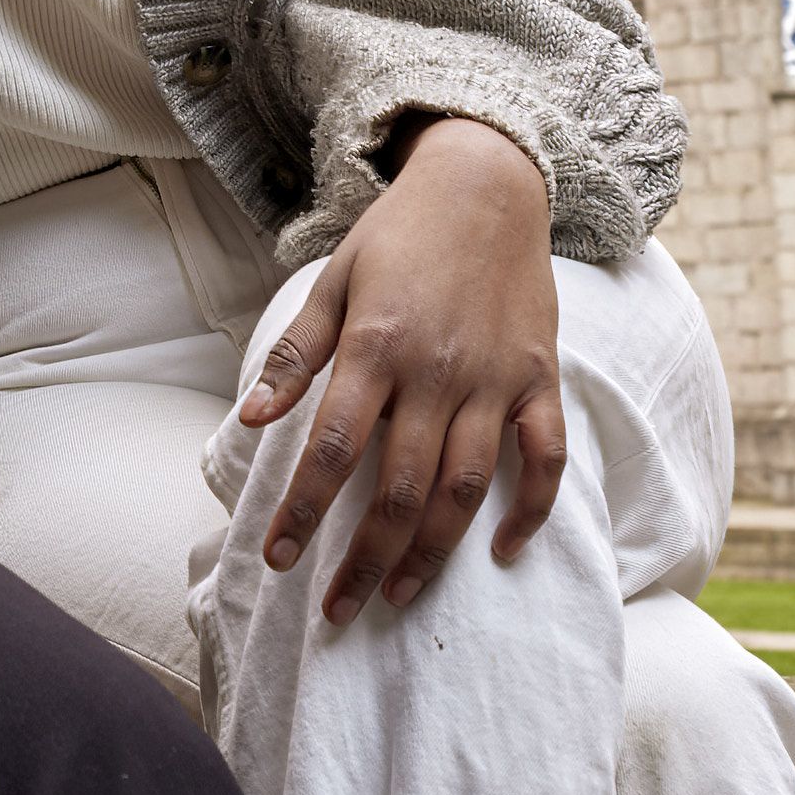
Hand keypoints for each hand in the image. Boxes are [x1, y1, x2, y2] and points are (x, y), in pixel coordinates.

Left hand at [236, 115, 562, 618]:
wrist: (487, 184)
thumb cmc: (398, 235)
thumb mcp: (332, 281)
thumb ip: (294, 356)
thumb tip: (249, 421)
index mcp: (377, 347)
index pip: (333, 451)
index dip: (303, 512)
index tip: (279, 559)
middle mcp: (438, 372)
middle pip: (400, 489)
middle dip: (364, 558)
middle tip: (339, 609)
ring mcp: (496, 380)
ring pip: (466, 488)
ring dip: (432, 552)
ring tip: (399, 594)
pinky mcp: (541, 378)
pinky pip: (545, 458)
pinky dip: (529, 510)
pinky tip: (501, 550)